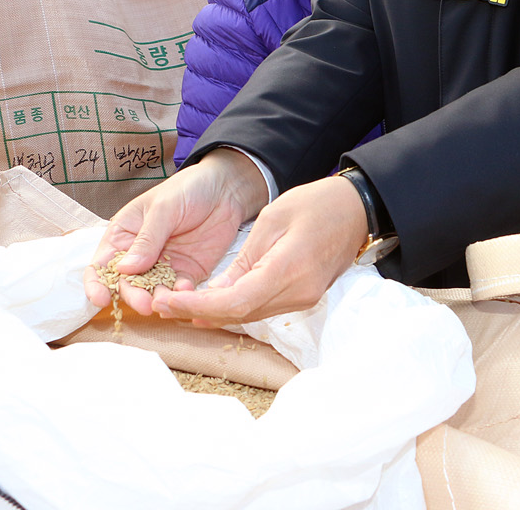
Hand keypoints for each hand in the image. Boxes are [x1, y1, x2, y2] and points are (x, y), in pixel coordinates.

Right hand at [84, 147, 269, 315]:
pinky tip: (186, 292)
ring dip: (157, 300)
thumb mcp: (163, 209)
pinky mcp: (188, 272)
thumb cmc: (187, 189)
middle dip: (133, 296)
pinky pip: (180, 290)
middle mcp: (139, 255)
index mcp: (124, 235)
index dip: (97, 284)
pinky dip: (181, 295)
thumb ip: (147, 239)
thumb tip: (124, 268)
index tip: (102, 299)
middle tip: (144, 305)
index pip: (102, 265)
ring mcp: (163, 266)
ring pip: (152, 292)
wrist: (225, 188)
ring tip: (165, 302)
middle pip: (127, 284)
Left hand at [150, 174, 368, 326]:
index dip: (197, 307)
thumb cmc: (317, 203)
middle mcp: (297, 292)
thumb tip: (214, 293)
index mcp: (287, 269)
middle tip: (161, 305)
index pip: (235, 302)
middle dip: (198, 313)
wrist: (358, 210)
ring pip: (250, 315)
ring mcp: (304, 299)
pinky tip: (212, 301)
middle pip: (240, 315)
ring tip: (178, 304)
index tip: (166, 301)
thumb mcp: (272, 220)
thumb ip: (243, 259)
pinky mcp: (304, 297)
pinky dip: (235, 307)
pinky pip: (263, 308)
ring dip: (214, 313)